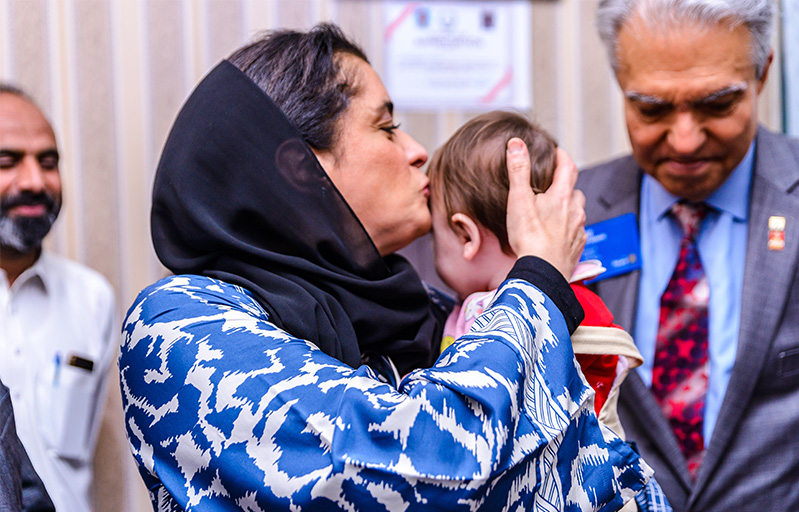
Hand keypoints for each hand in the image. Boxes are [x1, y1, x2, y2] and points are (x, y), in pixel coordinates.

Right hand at [505, 138, 585, 278]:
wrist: (542, 273)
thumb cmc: (530, 238)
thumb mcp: (519, 200)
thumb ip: (518, 170)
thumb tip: (516, 143)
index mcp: (562, 197)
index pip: (568, 167)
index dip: (562, 157)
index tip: (556, 152)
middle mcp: (575, 212)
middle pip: (575, 191)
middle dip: (566, 185)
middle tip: (552, 185)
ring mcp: (578, 231)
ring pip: (577, 213)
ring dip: (569, 208)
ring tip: (554, 211)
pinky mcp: (577, 248)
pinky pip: (577, 233)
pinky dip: (569, 229)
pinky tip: (557, 235)